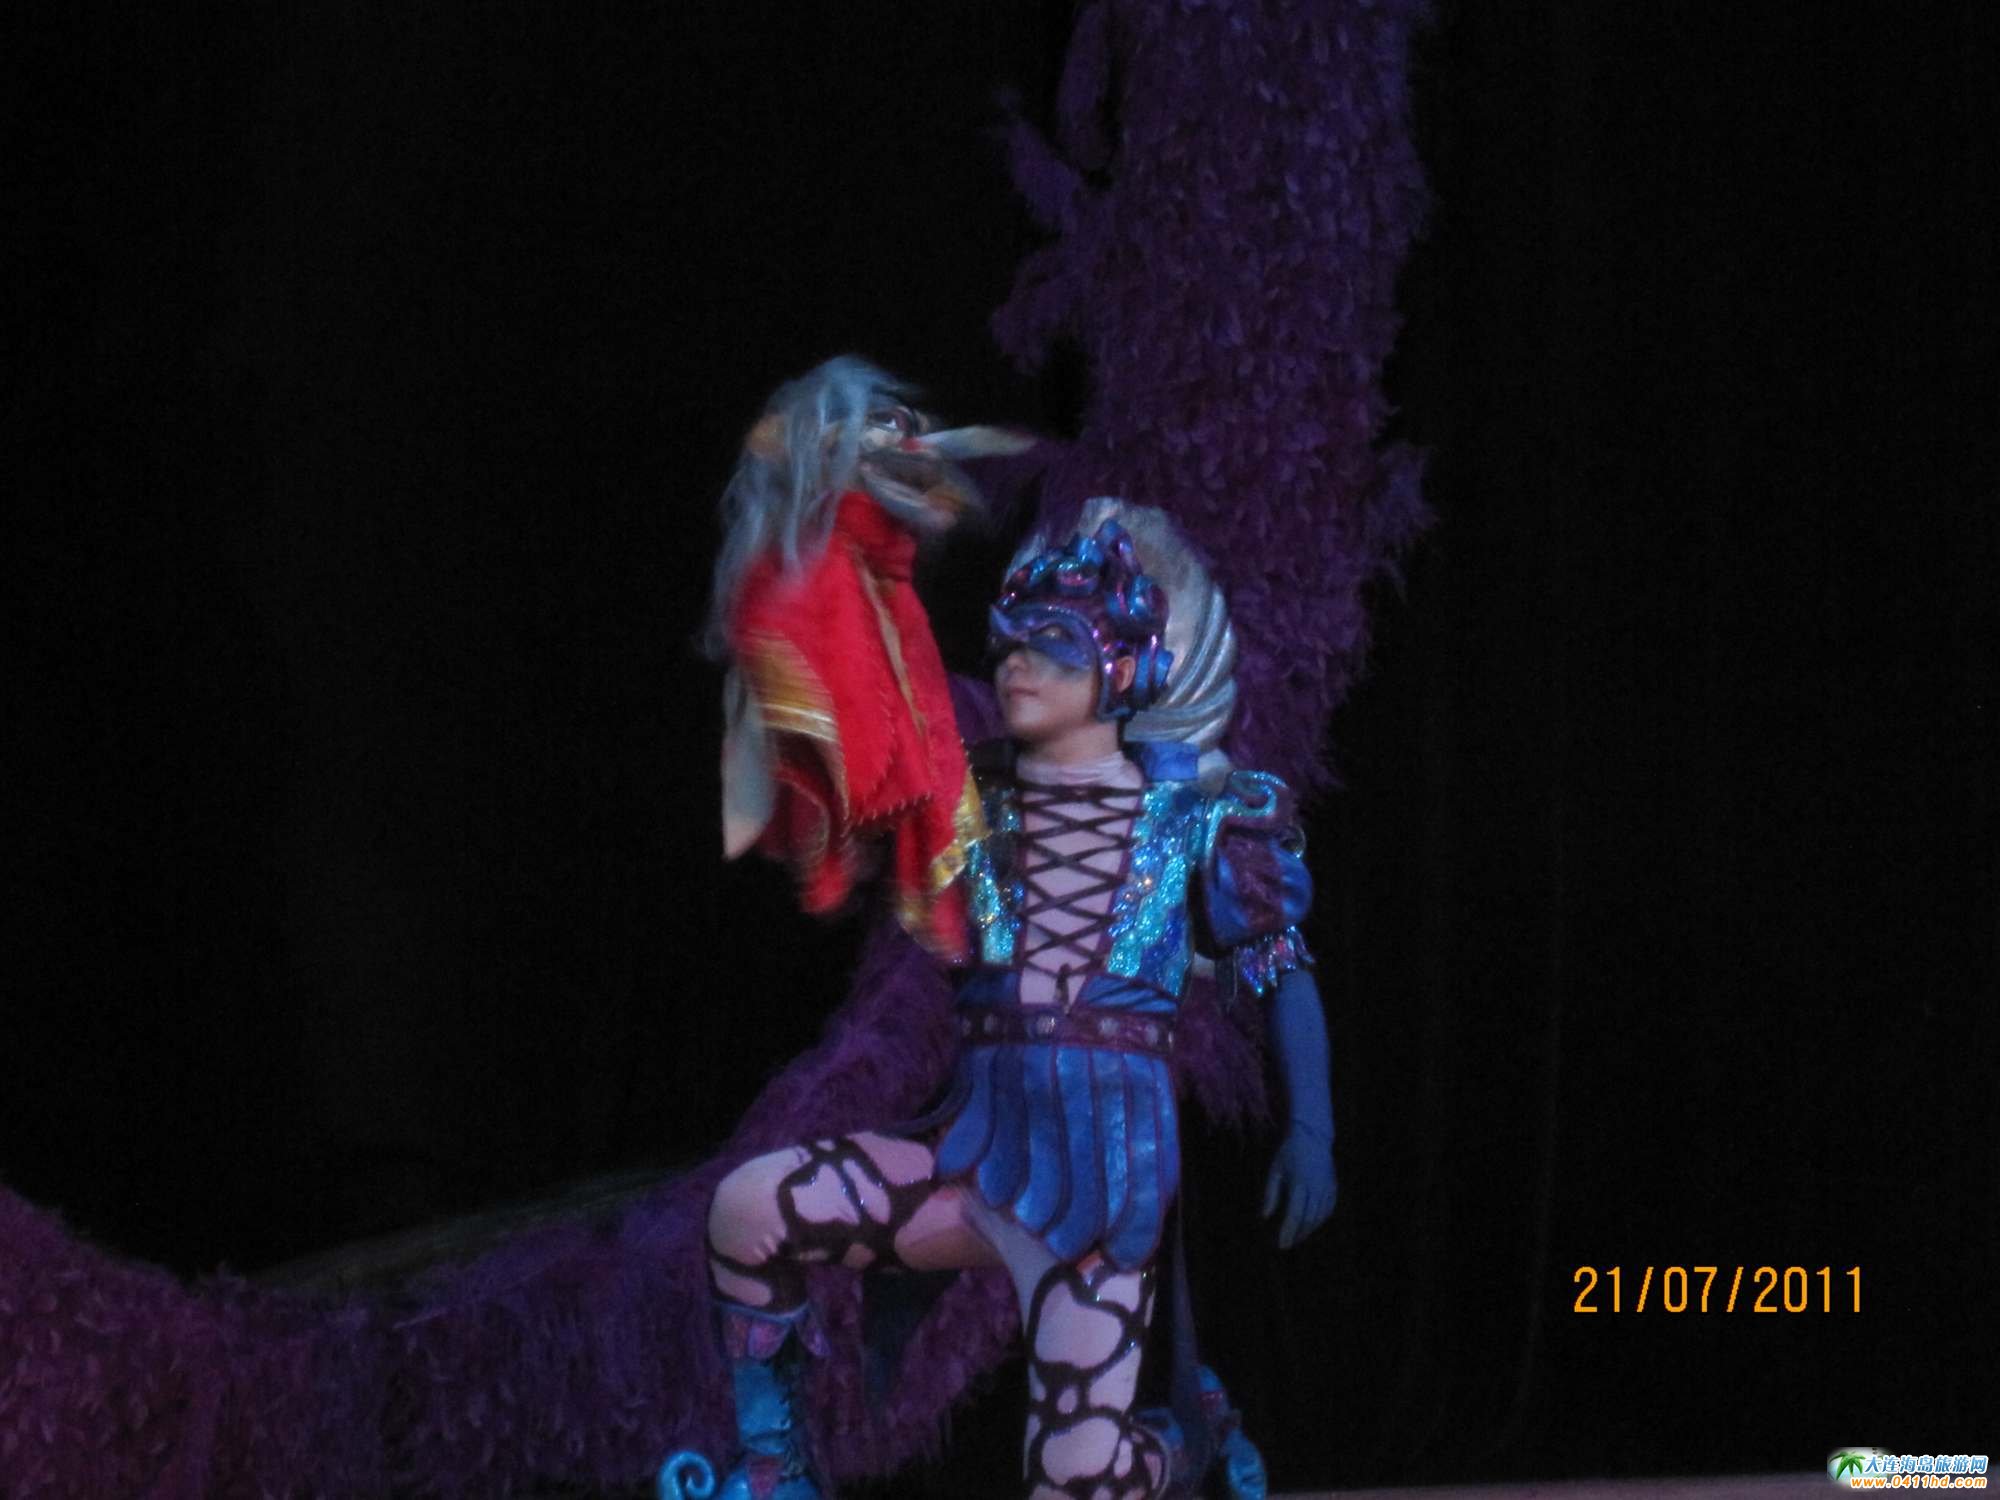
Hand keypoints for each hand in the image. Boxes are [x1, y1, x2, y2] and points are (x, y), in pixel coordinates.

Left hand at [1262, 1126, 1335, 1248]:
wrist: (1311, 1136)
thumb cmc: (1288, 1153)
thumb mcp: (1274, 1170)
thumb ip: (1270, 1194)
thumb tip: (1264, 1217)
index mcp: (1299, 1183)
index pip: (1294, 1214)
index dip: (1288, 1232)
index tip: (1282, 1246)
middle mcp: (1316, 1187)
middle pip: (1308, 1219)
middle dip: (1298, 1234)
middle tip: (1288, 1244)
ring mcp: (1327, 1187)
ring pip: (1320, 1216)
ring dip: (1309, 1229)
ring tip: (1297, 1236)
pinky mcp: (1333, 1186)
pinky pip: (1328, 1209)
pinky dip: (1320, 1220)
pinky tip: (1311, 1225)